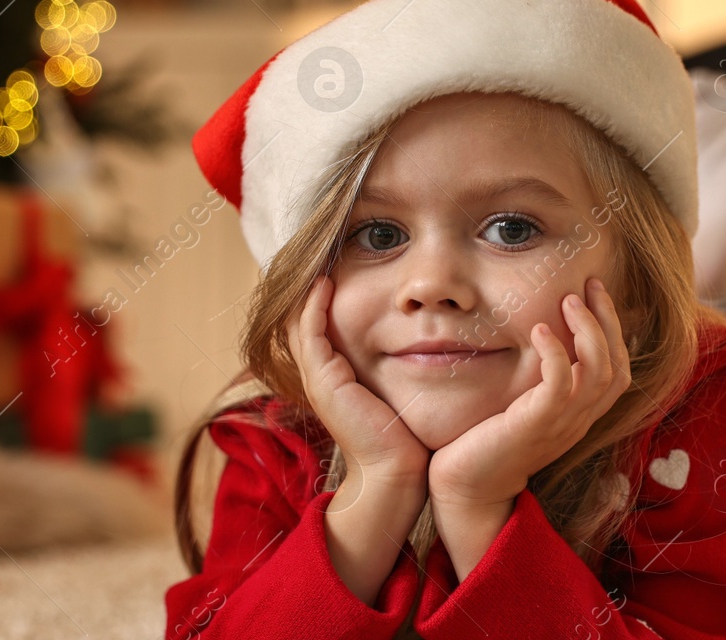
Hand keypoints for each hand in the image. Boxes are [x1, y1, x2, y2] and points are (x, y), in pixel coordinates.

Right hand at [286, 275, 429, 485]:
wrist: (396, 472)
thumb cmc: (406, 435)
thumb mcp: (398, 390)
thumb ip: (401, 366)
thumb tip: (427, 338)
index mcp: (334, 378)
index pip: (317, 327)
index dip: (319, 297)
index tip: (335, 265)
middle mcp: (320, 376)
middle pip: (300, 321)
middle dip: (307, 287)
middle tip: (321, 253)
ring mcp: (319, 379)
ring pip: (299, 323)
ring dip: (306, 289)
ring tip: (319, 258)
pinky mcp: (325, 381)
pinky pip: (311, 333)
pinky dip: (314, 306)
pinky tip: (325, 282)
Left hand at [428, 277, 630, 509]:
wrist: (467, 488)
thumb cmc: (487, 443)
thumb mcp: (522, 407)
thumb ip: (539, 382)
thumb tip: (539, 338)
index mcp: (580, 415)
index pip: (618, 370)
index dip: (613, 330)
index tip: (594, 294)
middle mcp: (578, 420)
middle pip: (616, 366)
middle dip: (608, 320)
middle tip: (589, 285)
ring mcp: (560, 424)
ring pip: (598, 371)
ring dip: (588, 330)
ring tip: (568, 301)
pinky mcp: (535, 424)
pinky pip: (559, 384)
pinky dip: (555, 352)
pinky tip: (538, 329)